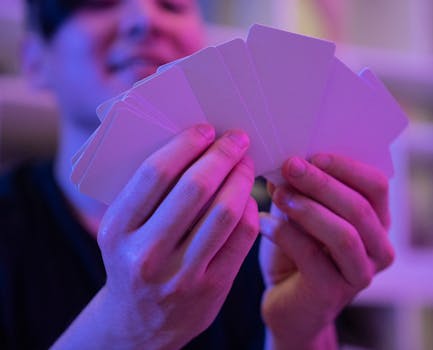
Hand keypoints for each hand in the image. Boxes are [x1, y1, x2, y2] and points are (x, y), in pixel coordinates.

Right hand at [53, 125, 258, 348]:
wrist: (138, 323)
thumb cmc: (132, 261)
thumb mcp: (123, 230)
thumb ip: (149, 193)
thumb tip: (193, 143)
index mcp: (117, 230)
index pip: (155, 174)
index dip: (186, 145)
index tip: (207, 129)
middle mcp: (146, 255)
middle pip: (195, 188)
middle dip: (222, 155)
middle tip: (237, 139)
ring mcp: (181, 275)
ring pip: (224, 212)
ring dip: (241, 179)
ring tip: (246, 163)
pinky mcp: (212, 288)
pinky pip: (241, 237)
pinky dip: (249, 208)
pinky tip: (247, 196)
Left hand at [259, 154, 393, 348]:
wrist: (288, 305)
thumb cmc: (297, 253)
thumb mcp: (302, 215)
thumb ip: (302, 190)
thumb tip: (287, 159)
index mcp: (377, 222)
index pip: (376, 185)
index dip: (347, 166)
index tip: (312, 154)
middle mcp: (379, 248)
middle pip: (360, 207)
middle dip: (322, 183)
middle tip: (290, 166)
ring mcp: (361, 274)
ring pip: (344, 234)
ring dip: (308, 209)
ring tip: (278, 194)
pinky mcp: (333, 294)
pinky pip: (312, 257)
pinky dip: (285, 235)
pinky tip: (263, 223)